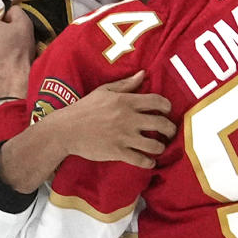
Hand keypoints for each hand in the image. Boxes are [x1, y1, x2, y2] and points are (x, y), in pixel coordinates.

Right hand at [53, 71, 175, 167]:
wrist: (66, 130)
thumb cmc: (84, 108)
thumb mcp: (104, 91)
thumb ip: (125, 84)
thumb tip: (143, 74)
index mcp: (126, 101)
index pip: (157, 102)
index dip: (167, 107)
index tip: (167, 111)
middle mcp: (128, 119)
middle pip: (161, 124)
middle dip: (170, 130)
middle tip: (169, 132)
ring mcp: (124, 137)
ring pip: (155, 145)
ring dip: (161, 147)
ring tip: (159, 147)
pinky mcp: (118, 152)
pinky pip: (141, 160)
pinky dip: (149, 162)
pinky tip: (150, 161)